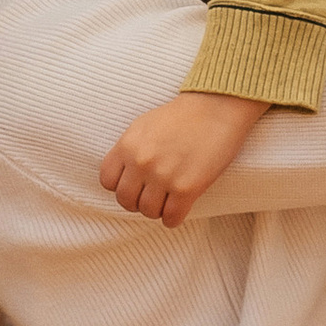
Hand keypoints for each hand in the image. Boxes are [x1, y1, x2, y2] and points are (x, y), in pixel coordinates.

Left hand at [102, 90, 270, 225]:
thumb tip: (122, 174)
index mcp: (128, 144)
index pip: (107, 181)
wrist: (217, 107)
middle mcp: (141, 162)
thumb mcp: (144, 125)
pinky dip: (173, 218)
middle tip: (151, 196)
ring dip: (157, 210)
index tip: (134, 184)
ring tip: (168, 201)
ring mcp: (163, 176)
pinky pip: (171, 218)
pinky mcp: (187, 188)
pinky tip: (180, 208)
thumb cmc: (183, 116)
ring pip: (148, 212)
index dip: (121, 185)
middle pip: (125, 200)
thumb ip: (129, 149)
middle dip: (137, 201)